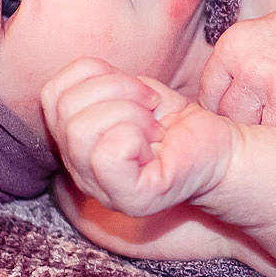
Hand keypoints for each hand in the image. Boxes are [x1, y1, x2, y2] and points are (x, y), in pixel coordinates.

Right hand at [41, 57, 235, 216]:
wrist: (222, 149)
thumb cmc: (176, 122)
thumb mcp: (130, 91)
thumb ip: (95, 83)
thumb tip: (84, 76)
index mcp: (73, 143)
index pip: (52, 93)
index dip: (97, 76)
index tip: (135, 91)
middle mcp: (79, 171)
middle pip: (65, 108)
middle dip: (118, 91)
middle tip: (151, 110)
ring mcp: (101, 189)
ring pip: (81, 128)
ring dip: (129, 112)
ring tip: (154, 127)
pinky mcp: (129, 199)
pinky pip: (107, 153)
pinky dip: (136, 133)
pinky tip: (156, 143)